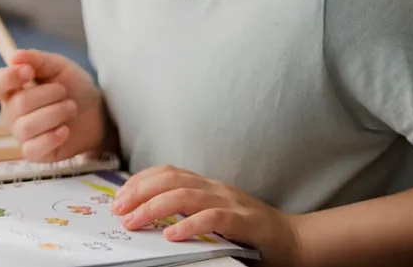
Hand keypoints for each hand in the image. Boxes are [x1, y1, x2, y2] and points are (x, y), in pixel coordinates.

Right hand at [0, 49, 109, 162]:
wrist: (98, 113)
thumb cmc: (74, 88)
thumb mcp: (58, 66)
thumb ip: (37, 59)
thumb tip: (14, 57)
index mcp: (12, 88)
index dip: (5, 78)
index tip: (28, 72)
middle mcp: (11, 111)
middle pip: (17, 104)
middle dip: (49, 95)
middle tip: (64, 92)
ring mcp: (21, 133)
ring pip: (26, 127)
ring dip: (56, 114)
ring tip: (70, 108)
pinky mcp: (34, 152)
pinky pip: (32, 148)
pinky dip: (53, 137)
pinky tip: (65, 130)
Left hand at [111, 165, 302, 266]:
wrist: (293, 240)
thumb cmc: (249, 232)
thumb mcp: (212, 215)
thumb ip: (187, 212)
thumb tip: (146, 219)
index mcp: (206, 185)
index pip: (167, 172)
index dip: (139, 181)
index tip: (119, 197)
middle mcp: (215, 188)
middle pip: (170, 180)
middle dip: (139, 192)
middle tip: (118, 210)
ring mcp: (230, 202)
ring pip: (186, 196)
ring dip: (154, 208)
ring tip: (134, 222)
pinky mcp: (245, 221)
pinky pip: (213, 218)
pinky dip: (190, 225)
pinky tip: (172, 235)